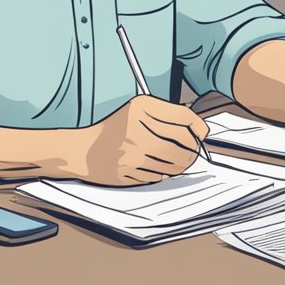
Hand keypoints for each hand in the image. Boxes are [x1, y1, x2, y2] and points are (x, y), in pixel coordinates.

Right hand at [72, 96, 209, 185]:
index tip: (201, 134)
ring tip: (180, 160)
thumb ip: (170, 113)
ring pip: (175, 163)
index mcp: (140, 109)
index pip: (183, 118)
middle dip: (193, 149)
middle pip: (183, 143)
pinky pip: (161, 175)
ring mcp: (132, 153)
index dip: (198, 127)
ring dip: (183, 164)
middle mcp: (136, 129)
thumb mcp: (139, 109)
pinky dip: (167, 173)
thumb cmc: (116, 128)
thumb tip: (200, 129)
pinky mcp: (129, 172)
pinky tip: (161, 167)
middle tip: (192, 150)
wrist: (83, 151)